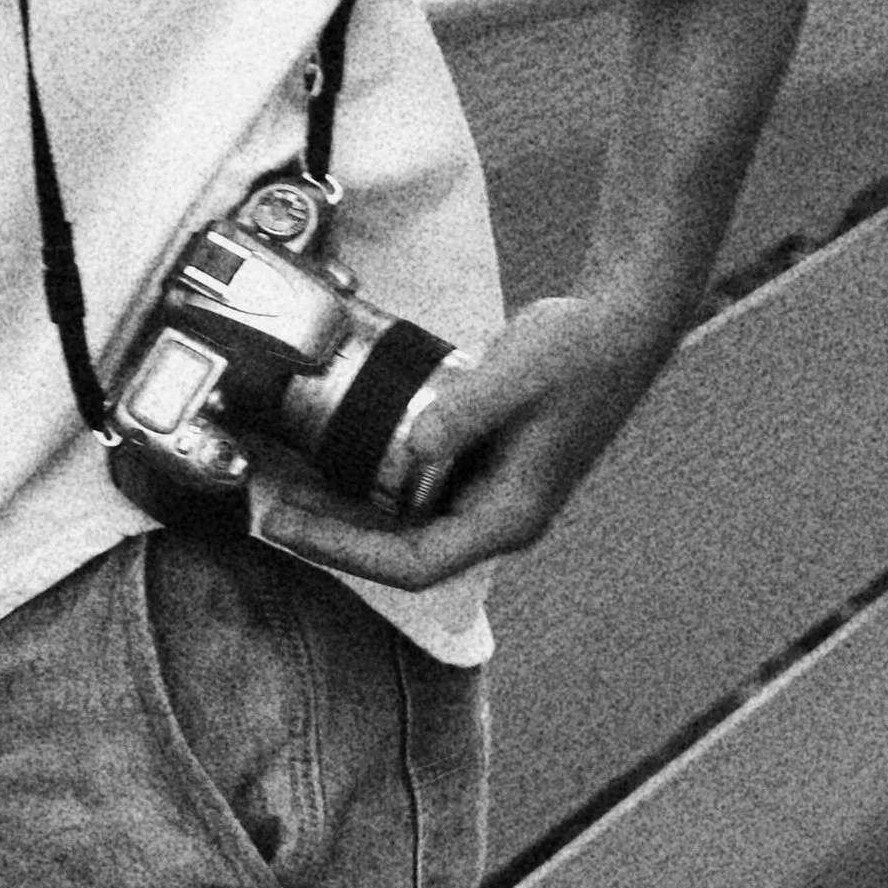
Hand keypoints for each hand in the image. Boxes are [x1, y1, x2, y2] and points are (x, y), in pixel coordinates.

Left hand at [245, 290, 678, 590]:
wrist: (618, 325)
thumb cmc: (579, 355)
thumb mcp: (516, 378)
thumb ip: (464, 412)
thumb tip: (412, 447)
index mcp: (510, 517)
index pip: (414, 562)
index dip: (345, 553)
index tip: (288, 529)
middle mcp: (497, 515)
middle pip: (400, 549)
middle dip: (333, 534)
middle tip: (269, 511)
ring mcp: (489, 488)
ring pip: (403, 518)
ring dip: (346, 506)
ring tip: (286, 484)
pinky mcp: (480, 459)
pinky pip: (415, 484)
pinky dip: (372, 474)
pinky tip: (336, 449)